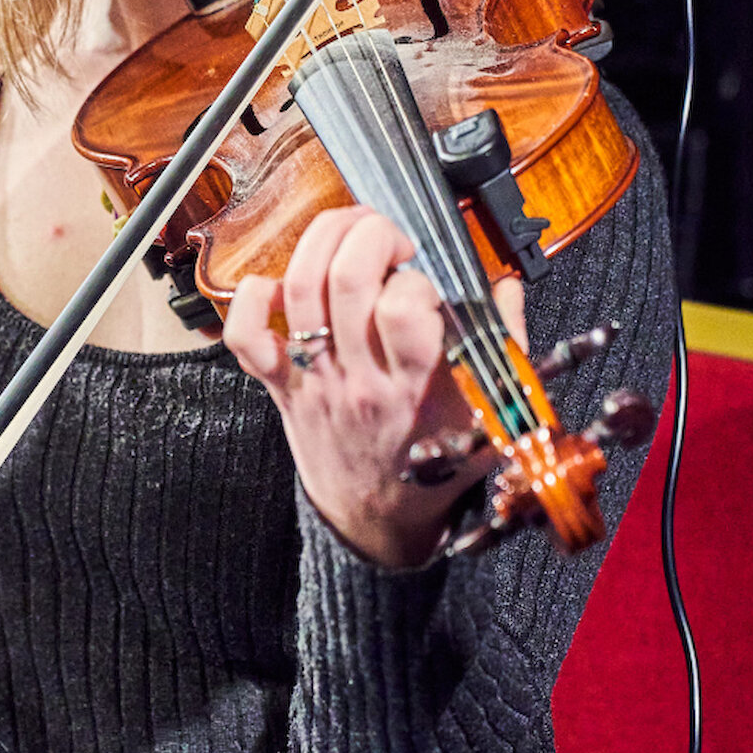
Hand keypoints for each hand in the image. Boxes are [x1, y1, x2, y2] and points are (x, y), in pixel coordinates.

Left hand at [225, 207, 525, 567]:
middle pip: (344, 280)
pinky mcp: (280, 384)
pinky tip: (283, 283)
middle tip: (389, 237)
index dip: (416, 276)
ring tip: (349, 234)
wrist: (378, 519)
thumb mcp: (490, 413)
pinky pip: (245, 334)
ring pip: (299, 288)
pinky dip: (253, 296)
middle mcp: (359, 378)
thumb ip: (505, 346)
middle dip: (368, 233)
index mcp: (414, 385)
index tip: (425, 280)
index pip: (403, 306)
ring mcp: (314, 379)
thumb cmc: (434, 462)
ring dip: (322, 241)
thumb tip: (506, 288)